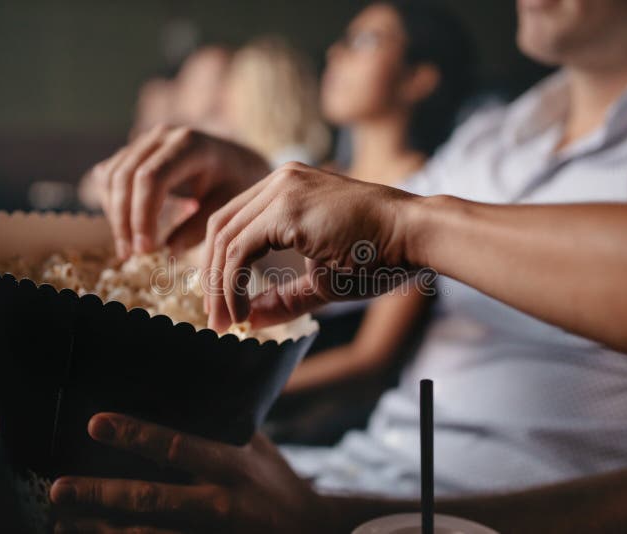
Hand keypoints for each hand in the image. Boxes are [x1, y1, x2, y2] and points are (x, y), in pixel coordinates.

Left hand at [50, 413, 335, 533]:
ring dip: (103, 530)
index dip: (136, 435)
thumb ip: (222, 426)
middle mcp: (219, 502)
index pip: (176, 447)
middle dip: (102, 494)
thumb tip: (186, 392)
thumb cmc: (276, 483)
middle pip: (153, 500)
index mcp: (230, 466)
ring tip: (63, 522)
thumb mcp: (256, 448)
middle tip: (57, 488)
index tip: (96, 423)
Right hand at [92, 125, 269, 257]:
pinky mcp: (134, 150)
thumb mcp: (226, 207)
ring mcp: (145, 140)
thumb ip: (198, 228)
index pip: (151, 178)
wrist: (237, 161)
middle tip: (130, 254)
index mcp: (189, 144)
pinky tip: (128, 227)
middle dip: (123, 220)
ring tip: (129, 247)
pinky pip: (110, 175)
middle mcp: (162, 136)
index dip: (142, 216)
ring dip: (114, 214)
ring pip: (111, 176)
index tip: (145, 249)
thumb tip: (167, 251)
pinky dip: (112, 203)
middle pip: (125, 176)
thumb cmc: (235, 185)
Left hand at [202, 161, 432, 330]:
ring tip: (224, 322)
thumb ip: (283, 298)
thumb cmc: (380, 254)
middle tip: (214, 319)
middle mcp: (279, 180)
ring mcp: (283, 190)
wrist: (416, 234)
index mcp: (287, 188)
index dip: (220, 267)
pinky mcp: (288, 208)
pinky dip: (232, 284)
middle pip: (220, 226)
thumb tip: (247, 320)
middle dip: (210, 277)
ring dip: (218, 287)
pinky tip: (240, 312)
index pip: (235, 223)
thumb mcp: (322, 280)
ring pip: (224, 239)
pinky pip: (240, 250)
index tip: (223, 305)